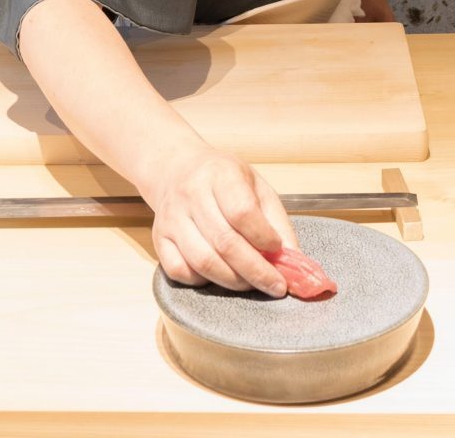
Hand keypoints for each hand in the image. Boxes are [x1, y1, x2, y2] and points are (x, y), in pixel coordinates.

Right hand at [140, 140, 296, 296]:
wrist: (176, 168)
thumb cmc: (222, 179)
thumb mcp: (256, 186)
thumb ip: (276, 221)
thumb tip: (294, 261)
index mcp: (221, 174)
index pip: (242, 212)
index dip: (263, 237)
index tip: (278, 251)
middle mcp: (192, 195)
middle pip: (225, 242)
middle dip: (256, 271)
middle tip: (276, 286)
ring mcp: (172, 218)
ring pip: (203, 261)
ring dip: (233, 281)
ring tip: (252, 283)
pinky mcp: (159, 238)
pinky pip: (179, 271)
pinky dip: (203, 282)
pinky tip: (219, 275)